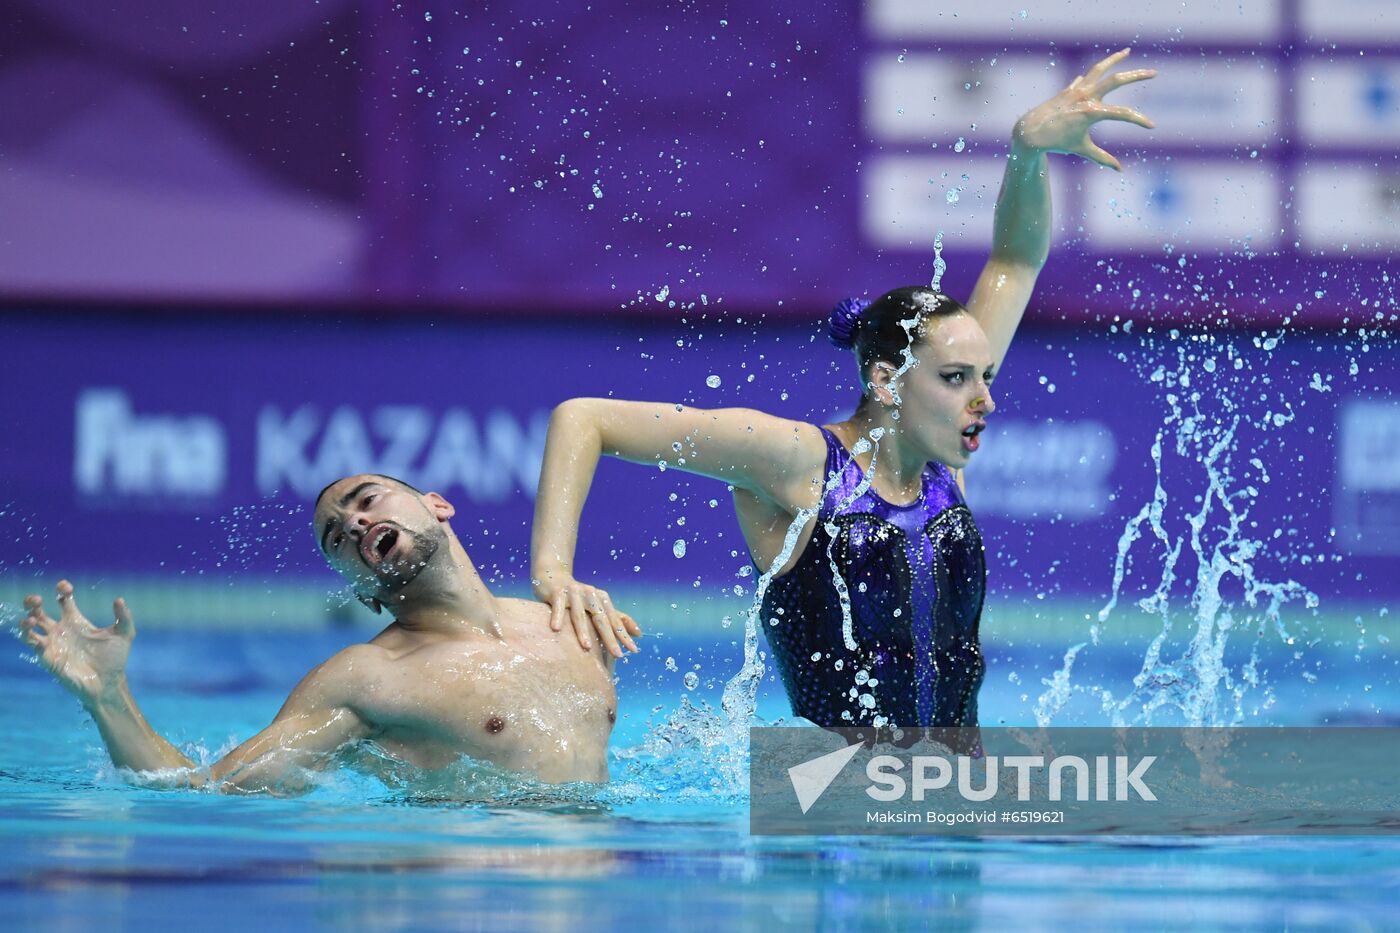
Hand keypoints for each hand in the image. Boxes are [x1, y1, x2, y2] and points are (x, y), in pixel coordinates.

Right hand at [18, 580, 134, 706]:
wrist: (108, 683)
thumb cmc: (115, 659)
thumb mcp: (125, 634)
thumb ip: (124, 617)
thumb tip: (119, 599)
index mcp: (77, 621)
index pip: (63, 600)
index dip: (62, 589)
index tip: (65, 587)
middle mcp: (62, 630)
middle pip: (38, 611)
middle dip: (33, 602)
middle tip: (36, 599)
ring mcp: (53, 644)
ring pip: (29, 628)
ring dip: (26, 621)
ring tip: (32, 618)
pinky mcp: (48, 658)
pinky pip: (33, 645)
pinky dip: (30, 638)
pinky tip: (36, 635)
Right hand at [532, 570, 639, 656]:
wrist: (553, 577)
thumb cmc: (578, 597)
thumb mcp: (598, 605)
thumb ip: (617, 618)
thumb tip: (639, 633)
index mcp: (602, 599)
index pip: (614, 620)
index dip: (624, 635)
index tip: (633, 650)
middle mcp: (590, 594)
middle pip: (600, 619)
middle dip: (609, 637)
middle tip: (617, 654)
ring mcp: (574, 592)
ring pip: (579, 614)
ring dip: (583, 630)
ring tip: (587, 647)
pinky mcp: (558, 592)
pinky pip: (558, 606)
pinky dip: (558, 616)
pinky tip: (556, 628)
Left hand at [1012, 48, 1155, 170]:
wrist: (1030, 132)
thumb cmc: (1057, 143)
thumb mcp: (1081, 149)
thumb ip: (1102, 158)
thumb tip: (1120, 170)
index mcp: (1091, 112)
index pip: (1123, 113)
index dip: (1139, 120)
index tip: (1151, 126)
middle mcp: (1086, 97)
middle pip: (1116, 80)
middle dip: (1137, 75)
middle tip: (1154, 73)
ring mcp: (1077, 90)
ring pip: (1099, 69)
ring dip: (1114, 59)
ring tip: (1127, 51)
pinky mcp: (1069, 89)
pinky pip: (1086, 78)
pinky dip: (1096, 72)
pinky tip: (1103, 68)